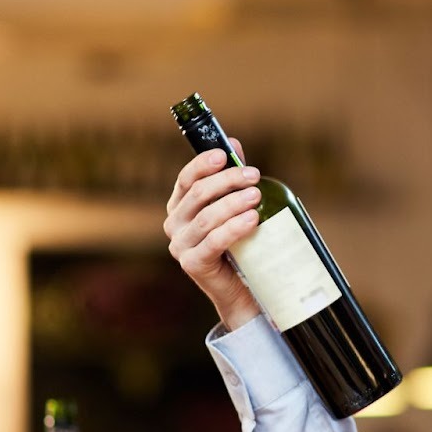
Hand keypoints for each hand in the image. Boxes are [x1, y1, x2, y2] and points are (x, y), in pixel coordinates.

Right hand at [164, 141, 263, 329]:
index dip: (203, 164)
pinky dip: (233, 228)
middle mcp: (174, 224)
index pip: (186, 179)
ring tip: (257, 196)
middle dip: (227, 182)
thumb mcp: (234, 206)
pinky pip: (213, 242)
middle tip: (254, 177)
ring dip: (233, 203)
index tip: (225, 155)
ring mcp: (180, 246)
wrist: (243, 287)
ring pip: (206, 218)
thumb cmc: (239, 241)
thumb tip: (234, 143)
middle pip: (198, 195)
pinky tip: (252, 220)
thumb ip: (232, 177)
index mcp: (180, 206)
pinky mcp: (192, 264)